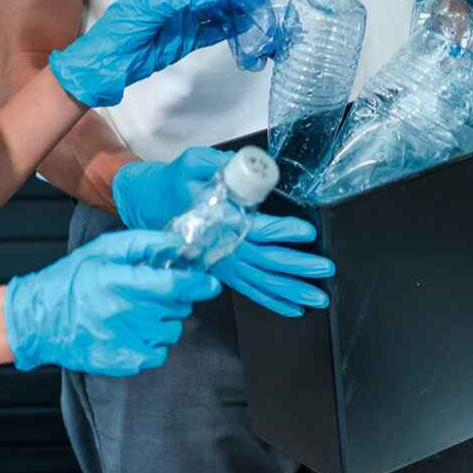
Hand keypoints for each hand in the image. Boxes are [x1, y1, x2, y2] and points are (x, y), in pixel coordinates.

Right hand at [5, 230, 221, 375]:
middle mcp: (126, 314)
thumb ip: (144, 244)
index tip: (209, 283)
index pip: (174, 285)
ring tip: (135, 312)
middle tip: (149, 292)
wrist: (37, 320)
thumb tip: (179, 244)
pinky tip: (131, 331)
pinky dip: (152, 342)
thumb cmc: (70, 282)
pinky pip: (159, 352)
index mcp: (120, 283)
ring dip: (162, 320)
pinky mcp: (124, 362)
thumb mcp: (103, 250)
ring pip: (171, 330)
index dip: (198, 283)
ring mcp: (126, 341)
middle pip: (178, 308)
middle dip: (173, 298)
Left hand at [50, 0, 257, 107]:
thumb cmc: (123, 28)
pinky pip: (215, 31)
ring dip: (238, 3)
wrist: (113, 63)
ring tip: (259, 0)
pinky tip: (247, 23)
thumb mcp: (152, 6)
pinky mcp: (190, 40)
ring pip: (218, 7)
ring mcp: (187, 19)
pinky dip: (232, 28)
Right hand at [113, 147, 332, 317]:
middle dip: (299, 266)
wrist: (146, 202)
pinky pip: (250, 290)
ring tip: (318, 296)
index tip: (307, 231)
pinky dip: (272, 301)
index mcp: (219, 220)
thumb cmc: (174, 181)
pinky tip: (294, 309)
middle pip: (266, 260)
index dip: (282, 231)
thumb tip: (249, 169)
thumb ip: (221, 165)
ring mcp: (223, 263)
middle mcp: (223, 246)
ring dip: (292, 290)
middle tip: (325, 268)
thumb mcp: (195, 163)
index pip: (255, 229)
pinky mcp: (223, 271)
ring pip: (261, 281)